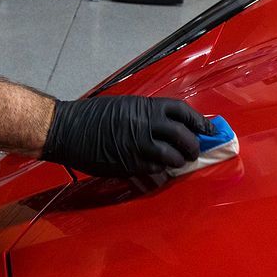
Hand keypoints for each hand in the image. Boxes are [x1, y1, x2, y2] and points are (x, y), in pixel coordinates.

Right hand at [42, 95, 214, 176]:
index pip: (182, 112)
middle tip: (194, 150)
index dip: (199, 121)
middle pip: (183, 136)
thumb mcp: (124, 106)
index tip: (208, 129)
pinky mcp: (129, 164)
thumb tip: (168, 126)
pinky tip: (160, 168)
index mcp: (145, 107)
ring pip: (172, 156)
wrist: (68, 129)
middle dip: (194, 145)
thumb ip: (147, 115)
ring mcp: (138, 146)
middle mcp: (146, 125)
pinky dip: (162, 169)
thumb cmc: (93, 116)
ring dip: (180, 161)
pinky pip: (155, 169)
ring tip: (179, 162)